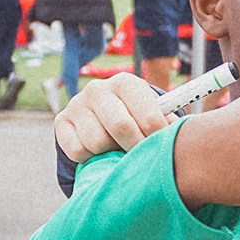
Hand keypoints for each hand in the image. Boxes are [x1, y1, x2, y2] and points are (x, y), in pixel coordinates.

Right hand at [55, 73, 171, 161]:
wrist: (100, 113)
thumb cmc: (134, 114)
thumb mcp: (151, 111)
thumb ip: (166, 121)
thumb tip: (179, 137)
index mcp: (125, 82)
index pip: (149, 117)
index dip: (157, 140)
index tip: (160, 150)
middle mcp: (98, 89)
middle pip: (121, 128)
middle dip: (134, 148)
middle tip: (140, 157)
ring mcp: (76, 104)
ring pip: (97, 142)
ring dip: (110, 152)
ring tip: (117, 148)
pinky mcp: (61, 121)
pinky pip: (77, 151)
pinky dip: (90, 157)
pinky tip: (99, 150)